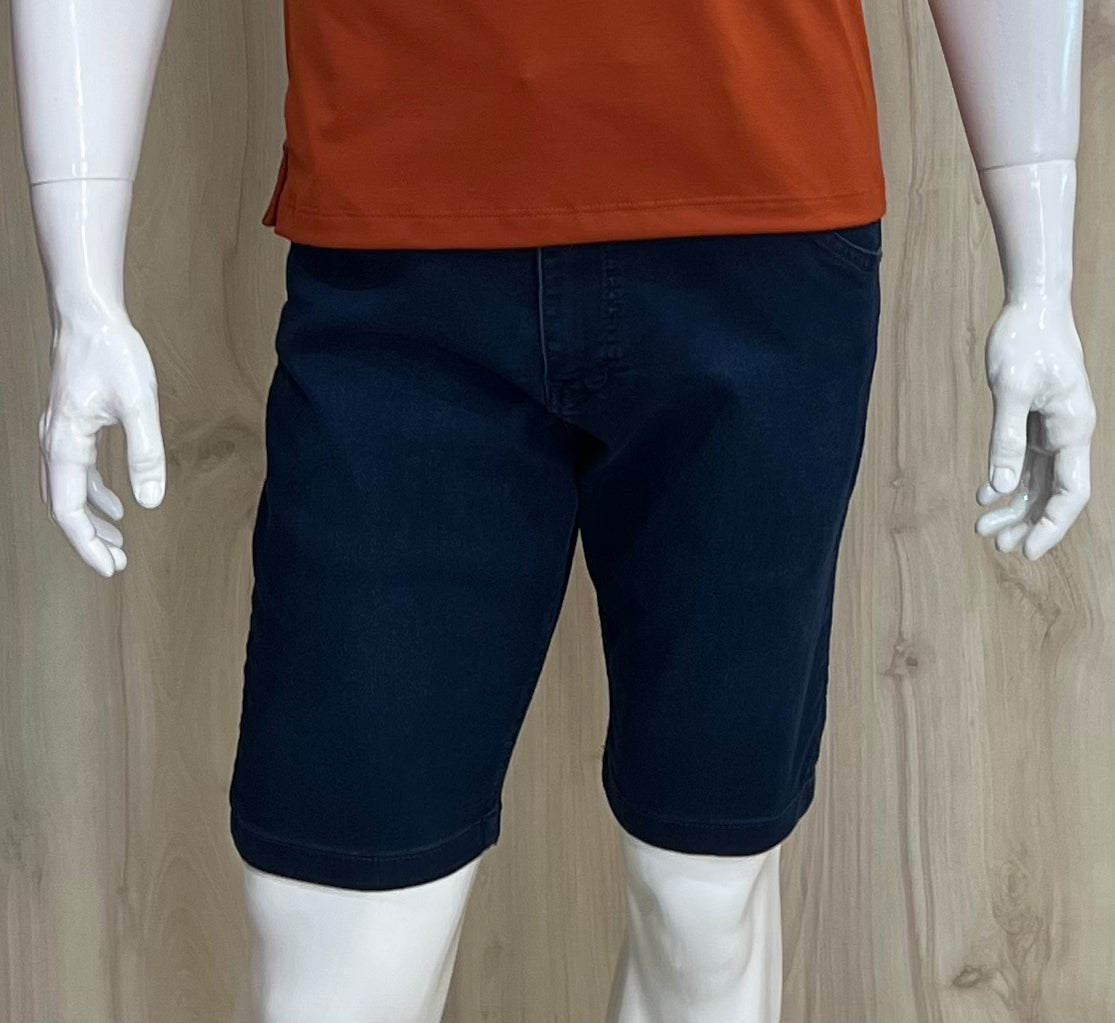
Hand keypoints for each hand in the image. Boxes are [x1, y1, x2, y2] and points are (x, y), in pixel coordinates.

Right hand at [39, 305, 165, 576]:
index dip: (85, 543)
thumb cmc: (112, 353)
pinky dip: (93, 494)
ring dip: (90, 519)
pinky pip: (75, 472)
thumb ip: (146, 454)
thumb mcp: (140, 404)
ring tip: (116, 543)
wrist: (89, 316)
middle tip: (115, 564)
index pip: (67, 510)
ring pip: (66, 491)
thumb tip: (150, 501)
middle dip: (87, 539)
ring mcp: (59, 434)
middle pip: (62, 506)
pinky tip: (117, 504)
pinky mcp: (70, 425)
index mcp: (65, 443)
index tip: (109, 567)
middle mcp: (54, 443)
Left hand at [975, 295, 1094, 559]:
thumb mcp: (1010, 390)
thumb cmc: (1024, 341)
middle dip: (1028, 522)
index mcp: (1072, 429)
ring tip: (984, 529)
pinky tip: (985, 496)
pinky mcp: (1038, 419)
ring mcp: (1055, 427)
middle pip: (1055, 494)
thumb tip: (999, 487)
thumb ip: (1006, 439)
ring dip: (1014, 506)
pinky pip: (1028, 461)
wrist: (1033, 305)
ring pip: (1040, 481)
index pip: (1071, 493)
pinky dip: (1008, 481)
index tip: (1027, 551)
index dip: (1052, 526)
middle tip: (995, 544)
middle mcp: (1069, 433)